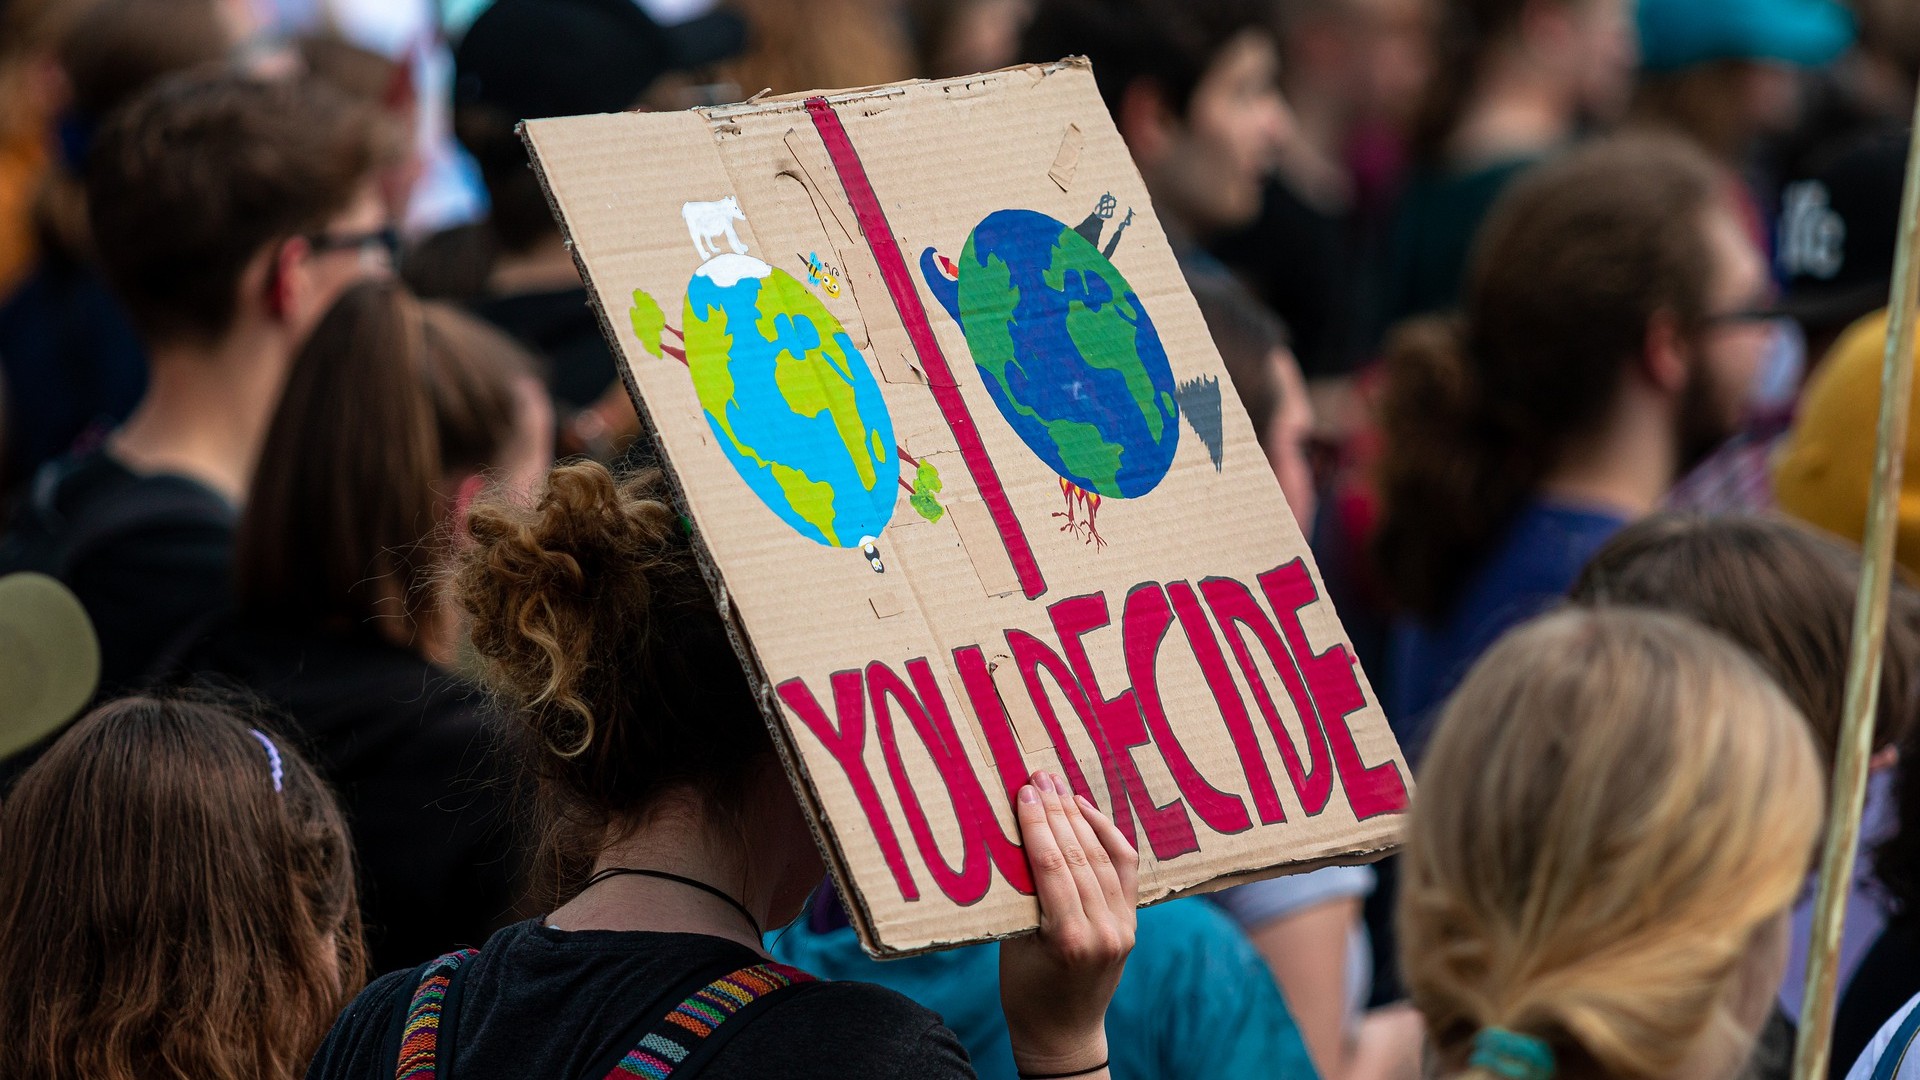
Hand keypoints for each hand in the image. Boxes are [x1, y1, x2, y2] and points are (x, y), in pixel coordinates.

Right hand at [1000, 771, 1137, 1077]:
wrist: (1063, 1035)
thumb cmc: (1024, 993)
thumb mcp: (1011, 945)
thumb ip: (1021, 896)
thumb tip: (1016, 837)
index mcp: (1067, 939)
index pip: (1052, 866)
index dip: (1038, 824)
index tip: (1024, 791)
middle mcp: (1102, 931)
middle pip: (1079, 856)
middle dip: (1057, 810)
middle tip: (1039, 775)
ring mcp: (1123, 927)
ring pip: (1103, 857)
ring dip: (1079, 817)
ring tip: (1058, 786)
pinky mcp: (1132, 924)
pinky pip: (1124, 869)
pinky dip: (1107, 836)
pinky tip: (1088, 810)